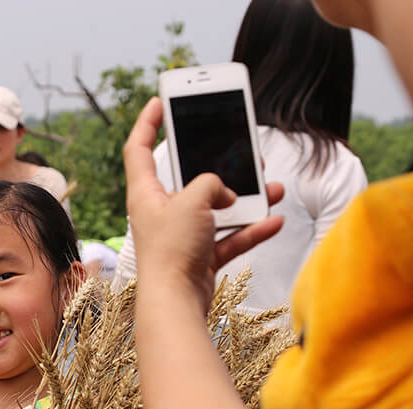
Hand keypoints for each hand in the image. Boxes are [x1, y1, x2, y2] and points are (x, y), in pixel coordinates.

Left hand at [124, 97, 285, 311]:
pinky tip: (275, 220)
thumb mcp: (194, 199)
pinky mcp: (199, 257)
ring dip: (246, 199)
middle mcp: (161, 211)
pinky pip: (229, 237)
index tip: (159, 102)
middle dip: (217, 164)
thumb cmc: (172, 249)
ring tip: (272, 187)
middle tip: (239, 148)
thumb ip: (213, 182)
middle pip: (189, 177)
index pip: (138, 149)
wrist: (175, 302)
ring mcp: (181, 235)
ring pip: (217, 208)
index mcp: (145, 193)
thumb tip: (227, 193)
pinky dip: (251, 230)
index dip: (148, 123)